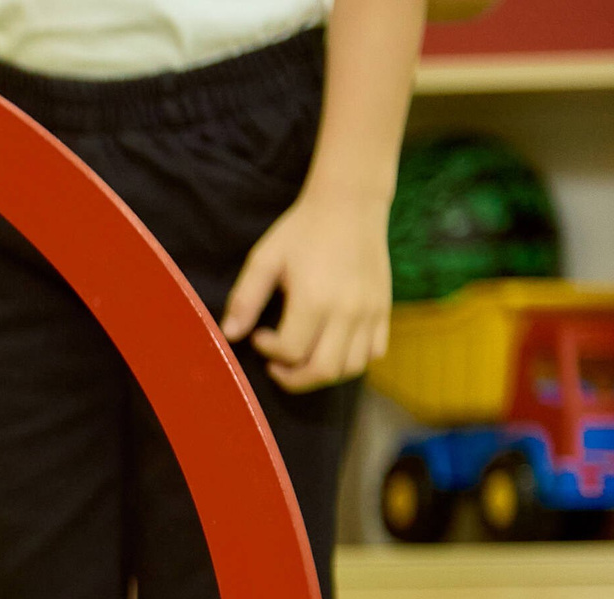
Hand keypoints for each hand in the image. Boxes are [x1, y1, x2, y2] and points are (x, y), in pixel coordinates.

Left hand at [220, 186, 391, 392]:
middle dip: (294, 378)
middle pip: (323, 370)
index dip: (269, 351)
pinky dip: (352, 360)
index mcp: (315, 299)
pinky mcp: (384, 308)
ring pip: (351, 368)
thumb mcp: (265, 259)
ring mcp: (370, 311)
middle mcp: (348, 310)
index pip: (291, 351)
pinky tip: (330, 345)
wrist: (351, 204)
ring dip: (322, 373)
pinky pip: (374, 352)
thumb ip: (245, 298)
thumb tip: (229, 335)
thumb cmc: (302, 231)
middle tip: (277, 365)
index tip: (259, 335)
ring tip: (302, 359)